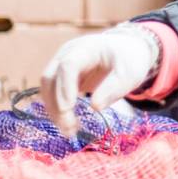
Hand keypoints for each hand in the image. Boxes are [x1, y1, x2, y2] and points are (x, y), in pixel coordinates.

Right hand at [39, 26, 159, 138]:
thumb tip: (95, 107)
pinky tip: (68, 125)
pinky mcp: (61, 76)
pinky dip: (57, 109)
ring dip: (54, 110)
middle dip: (56, 104)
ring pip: (47, 87)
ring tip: (69, 131)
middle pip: (51, 77)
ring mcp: (61, 63)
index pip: (68, 65)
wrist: (125, 51)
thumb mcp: (129, 73)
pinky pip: (52, 93)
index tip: (68, 108)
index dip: (65, 86)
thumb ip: (114, 88)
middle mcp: (68, 53)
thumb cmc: (128, 60)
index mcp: (87, 47)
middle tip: (69, 127)